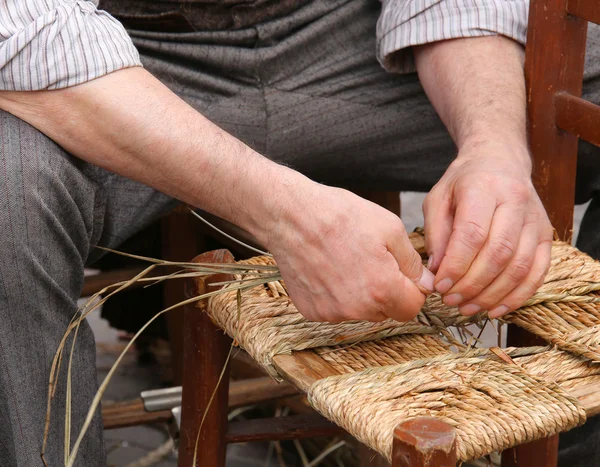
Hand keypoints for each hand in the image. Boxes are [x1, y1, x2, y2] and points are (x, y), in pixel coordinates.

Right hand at [261, 183, 433, 321]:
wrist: (290, 216)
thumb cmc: (339, 216)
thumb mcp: (390, 228)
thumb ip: (413, 262)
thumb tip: (426, 283)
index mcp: (382, 290)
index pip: (413, 307)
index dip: (413, 288)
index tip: (402, 272)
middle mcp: (357, 309)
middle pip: (386, 311)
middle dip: (387, 291)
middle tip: (372, 260)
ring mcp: (331, 313)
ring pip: (360, 311)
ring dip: (362, 294)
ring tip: (347, 261)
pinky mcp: (312, 310)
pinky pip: (336, 308)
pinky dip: (337, 294)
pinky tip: (328, 268)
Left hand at [423, 141, 552, 317]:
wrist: (499, 161)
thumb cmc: (463, 182)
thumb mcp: (438, 199)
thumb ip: (436, 233)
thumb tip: (437, 271)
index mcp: (484, 187)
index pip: (472, 233)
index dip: (456, 264)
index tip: (440, 285)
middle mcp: (515, 201)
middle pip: (498, 252)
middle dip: (472, 284)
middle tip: (450, 300)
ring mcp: (535, 219)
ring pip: (519, 266)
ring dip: (492, 294)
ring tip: (467, 308)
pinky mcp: (546, 235)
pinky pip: (537, 272)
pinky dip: (517, 296)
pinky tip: (495, 309)